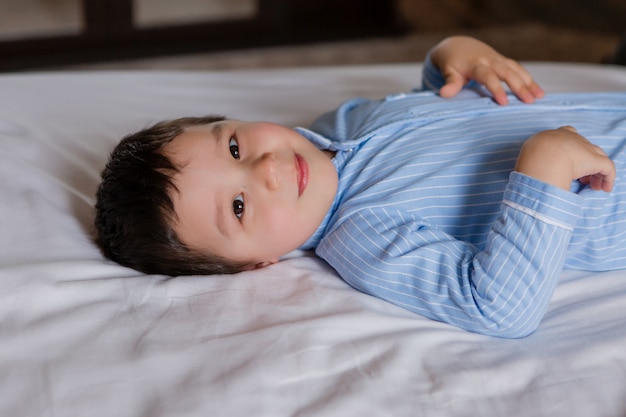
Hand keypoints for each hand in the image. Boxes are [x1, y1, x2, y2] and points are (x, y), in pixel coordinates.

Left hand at [430, 36, 544, 104]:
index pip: (488, 76)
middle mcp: (490, 60)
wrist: (458, 46)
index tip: (504, 103)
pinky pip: (519, 69)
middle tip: (530, 101)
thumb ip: (450, 83)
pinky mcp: (504, 61)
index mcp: (475, 64)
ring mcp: (499, 60)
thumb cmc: (452, 63)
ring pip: (516, 69)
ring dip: (529, 82)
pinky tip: (538, 92)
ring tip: (539, 97)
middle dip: (519, 86)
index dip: (496, 88)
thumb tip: (444, 94)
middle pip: (507, 72)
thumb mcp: (448, 72)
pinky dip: (529, 79)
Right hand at [515, 126, 615, 191]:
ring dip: (596, 172)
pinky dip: (608, 179)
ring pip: (597, 156)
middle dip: (584, 162)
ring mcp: (584, 147)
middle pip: (585, 146)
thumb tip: (532, 171)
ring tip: (592, 186)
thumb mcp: (526, 155)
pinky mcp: (595, 160)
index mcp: (552, 135)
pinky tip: (604, 188)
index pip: (567, 135)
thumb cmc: (530, 161)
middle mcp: (570, 137)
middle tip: (581, 179)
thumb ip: (533, 159)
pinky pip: (607, 168)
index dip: (570, 149)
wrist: (541, 159)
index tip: (566, 163)